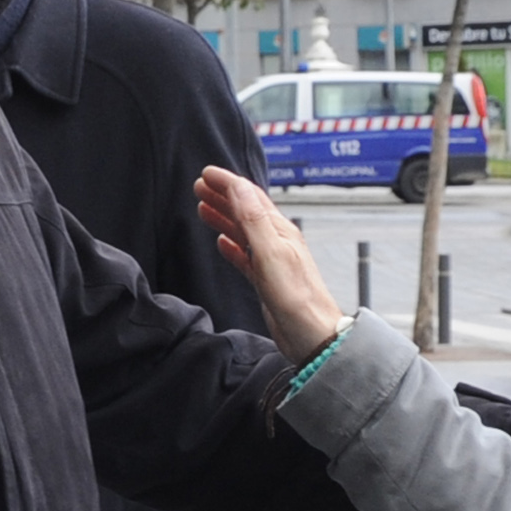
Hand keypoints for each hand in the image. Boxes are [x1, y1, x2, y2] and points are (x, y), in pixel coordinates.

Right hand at [194, 167, 344, 362]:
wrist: (312, 335)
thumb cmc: (297, 299)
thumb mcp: (271, 254)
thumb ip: (254, 221)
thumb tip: (241, 188)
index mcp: (280, 231)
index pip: (250, 197)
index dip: (228, 183)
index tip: (206, 174)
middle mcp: (276, 242)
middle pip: (245, 210)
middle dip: (223, 195)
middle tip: (199, 186)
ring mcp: (271, 260)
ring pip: (243, 231)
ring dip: (223, 216)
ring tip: (203, 206)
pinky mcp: (265, 279)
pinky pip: (244, 255)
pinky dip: (231, 245)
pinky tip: (221, 243)